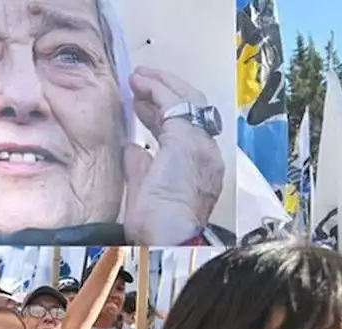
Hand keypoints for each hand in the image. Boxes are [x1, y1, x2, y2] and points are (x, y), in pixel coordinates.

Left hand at [122, 67, 223, 245]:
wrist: (166, 237)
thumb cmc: (155, 226)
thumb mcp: (146, 189)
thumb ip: (141, 166)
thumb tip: (133, 147)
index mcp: (201, 167)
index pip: (186, 129)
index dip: (162, 114)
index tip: (141, 105)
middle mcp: (208, 152)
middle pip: (193, 109)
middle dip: (166, 92)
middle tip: (141, 82)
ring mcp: (200, 144)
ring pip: (186, 100)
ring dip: (161, 85)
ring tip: (139, 77)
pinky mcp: (186, 137)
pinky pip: (172, 102)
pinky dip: (156, 89)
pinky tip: (140, 83)